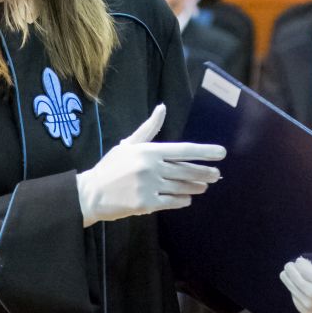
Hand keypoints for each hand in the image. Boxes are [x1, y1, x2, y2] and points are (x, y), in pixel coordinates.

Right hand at [76, 104, 225, 227]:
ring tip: (204, 187)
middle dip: (204, 173)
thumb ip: (148, 129)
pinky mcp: (146, 204)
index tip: (221, 153)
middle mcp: (151, 168)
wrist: (90, 194)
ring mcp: (150, 186)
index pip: (183, 150)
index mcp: (149, 151)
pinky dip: (182, 201)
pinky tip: (187, 199)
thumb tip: (162, 108)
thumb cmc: (110, 168)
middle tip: (216, 174)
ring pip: (181, 187)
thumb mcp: (128, 145)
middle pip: (186, 171)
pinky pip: (172, 202)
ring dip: (195, 187)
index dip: (204, 152)